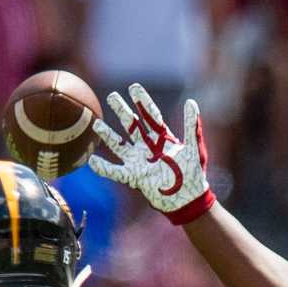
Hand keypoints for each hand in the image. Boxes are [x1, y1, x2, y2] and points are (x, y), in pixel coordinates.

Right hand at [90, 84, 215, 224]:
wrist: (188, 200)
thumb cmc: (193, 175)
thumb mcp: (195, 149)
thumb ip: (192, 126)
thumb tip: (191, 102)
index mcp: (163, 139)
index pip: (151, 116)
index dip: (142, 102)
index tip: (133, 87)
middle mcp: (148, 148)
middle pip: (132, 125)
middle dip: (122, 111)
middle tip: (112, 96)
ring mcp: (139, 162)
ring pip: (119, 145)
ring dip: (108, 135)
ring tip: (96, 124)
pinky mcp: (134, 177)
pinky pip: (116, 171)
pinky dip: (104, 168)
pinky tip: (92, 161)